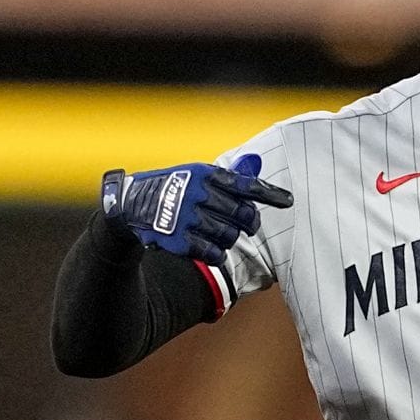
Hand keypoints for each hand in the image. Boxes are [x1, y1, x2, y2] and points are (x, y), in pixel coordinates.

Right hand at [101, 154, 292, 264]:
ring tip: (222, 234)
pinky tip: (213, 251)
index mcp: (204, 174)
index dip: (270, 194)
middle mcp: (197, 193)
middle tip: (249, 225)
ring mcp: (186, 216)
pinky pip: (212, 252)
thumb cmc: (174, 189)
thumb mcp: (197, 175)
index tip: (289, 201)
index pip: (245, 185)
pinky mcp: (177, 239)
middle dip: (250, 222)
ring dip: (230, 238)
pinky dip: (217, 254)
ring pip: (229, 235)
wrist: (130, 206)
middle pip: (242, 214)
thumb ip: (228, 177)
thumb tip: (257, 165)